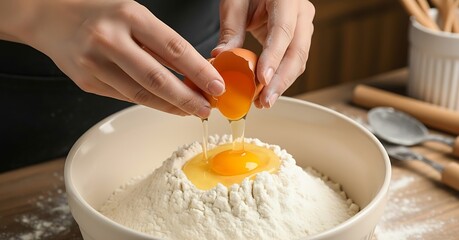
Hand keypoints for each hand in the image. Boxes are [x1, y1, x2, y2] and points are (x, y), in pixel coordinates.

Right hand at [10, 0, 224, 118]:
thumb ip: (160, 42)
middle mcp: (110, 39)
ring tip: (191, 110)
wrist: (50, 18)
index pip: (173, 48)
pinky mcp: (87, 82)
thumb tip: (194, 72)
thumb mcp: (134, 14)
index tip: (217, 86)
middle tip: (207, 108)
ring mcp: (95, 63)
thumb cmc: (100, 14)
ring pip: (141, 94)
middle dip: (188, 98)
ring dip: (171, 106)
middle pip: (157, 79)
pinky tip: (166, 105)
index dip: (199, 71)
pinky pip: (125, 97)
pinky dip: (150, 103)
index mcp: (129, 16)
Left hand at [212, 0, 314, 108]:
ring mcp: (304, 26)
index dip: (274, 57)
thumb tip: (220, 57)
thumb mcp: (235, 3)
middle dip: (281, 80)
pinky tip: (266, 92)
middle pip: (297, 52)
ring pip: (299, 61)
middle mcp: (301, 13)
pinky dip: (280, 78)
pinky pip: (293, 62)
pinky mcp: (299, 39)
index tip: (262, 80)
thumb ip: (231, 29)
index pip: (283, 31)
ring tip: (263, 102)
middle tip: (265, 101)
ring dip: (282, 84)